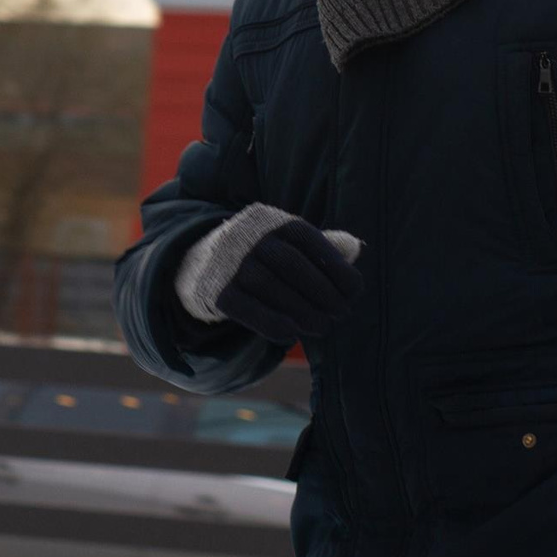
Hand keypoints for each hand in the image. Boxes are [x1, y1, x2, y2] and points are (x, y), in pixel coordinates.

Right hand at [211, 218, 363, 345]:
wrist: (200, 264)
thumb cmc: (261, 256)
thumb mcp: (288, 243)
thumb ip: (322, 246)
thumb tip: (356, 248)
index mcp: (273, 222)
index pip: (308, 239)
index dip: (335, 266)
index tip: (354, 291)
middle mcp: (249, 237)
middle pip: (291, 263)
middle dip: (322, 292)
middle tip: (340, 313)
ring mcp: (230, 263)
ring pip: (270, 286)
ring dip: (303, 311)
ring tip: (322, 327)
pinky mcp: (216, 291)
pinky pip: (247, 308)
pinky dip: (273, 323)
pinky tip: (293, 334)